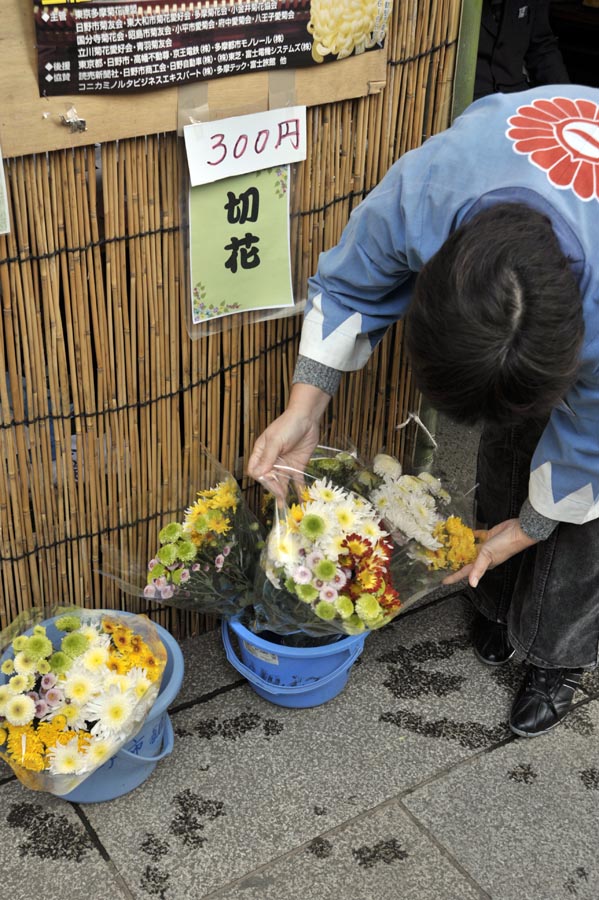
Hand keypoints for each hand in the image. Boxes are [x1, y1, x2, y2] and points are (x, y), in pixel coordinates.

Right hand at [247, 383, 330, 498]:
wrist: (307, 418)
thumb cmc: (288, 425)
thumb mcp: (276, 440)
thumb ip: (268, 457)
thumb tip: (258, 474)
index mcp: (261, 453)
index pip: (256, 471)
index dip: (261, 479)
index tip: (270, 482)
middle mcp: (271, 461)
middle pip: (269, 479)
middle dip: (273, 488)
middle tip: (281, 496)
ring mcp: (284, 465)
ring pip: (282, 483)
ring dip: (284, 494)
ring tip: (287, 507)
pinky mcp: (297, 467)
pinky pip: (296, 481)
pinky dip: (298, 490)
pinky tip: (301, 500)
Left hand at [442, 518, 537, 588]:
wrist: (517, 532)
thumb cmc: (503, 546)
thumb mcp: (487, 557)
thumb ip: (478, 569)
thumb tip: (472, 585)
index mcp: (482, 564)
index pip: (465, 572)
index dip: (454, 577)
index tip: (443, 581)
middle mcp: (483, 557)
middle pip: (465, 561)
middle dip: (455, 562)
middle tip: (442, 561)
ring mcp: (486, 547)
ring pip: (470, 548)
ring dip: (461, 547)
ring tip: (449, 546)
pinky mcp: (489, 536)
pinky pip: (477, 537)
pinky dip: (470, 535)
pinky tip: (463, 533)